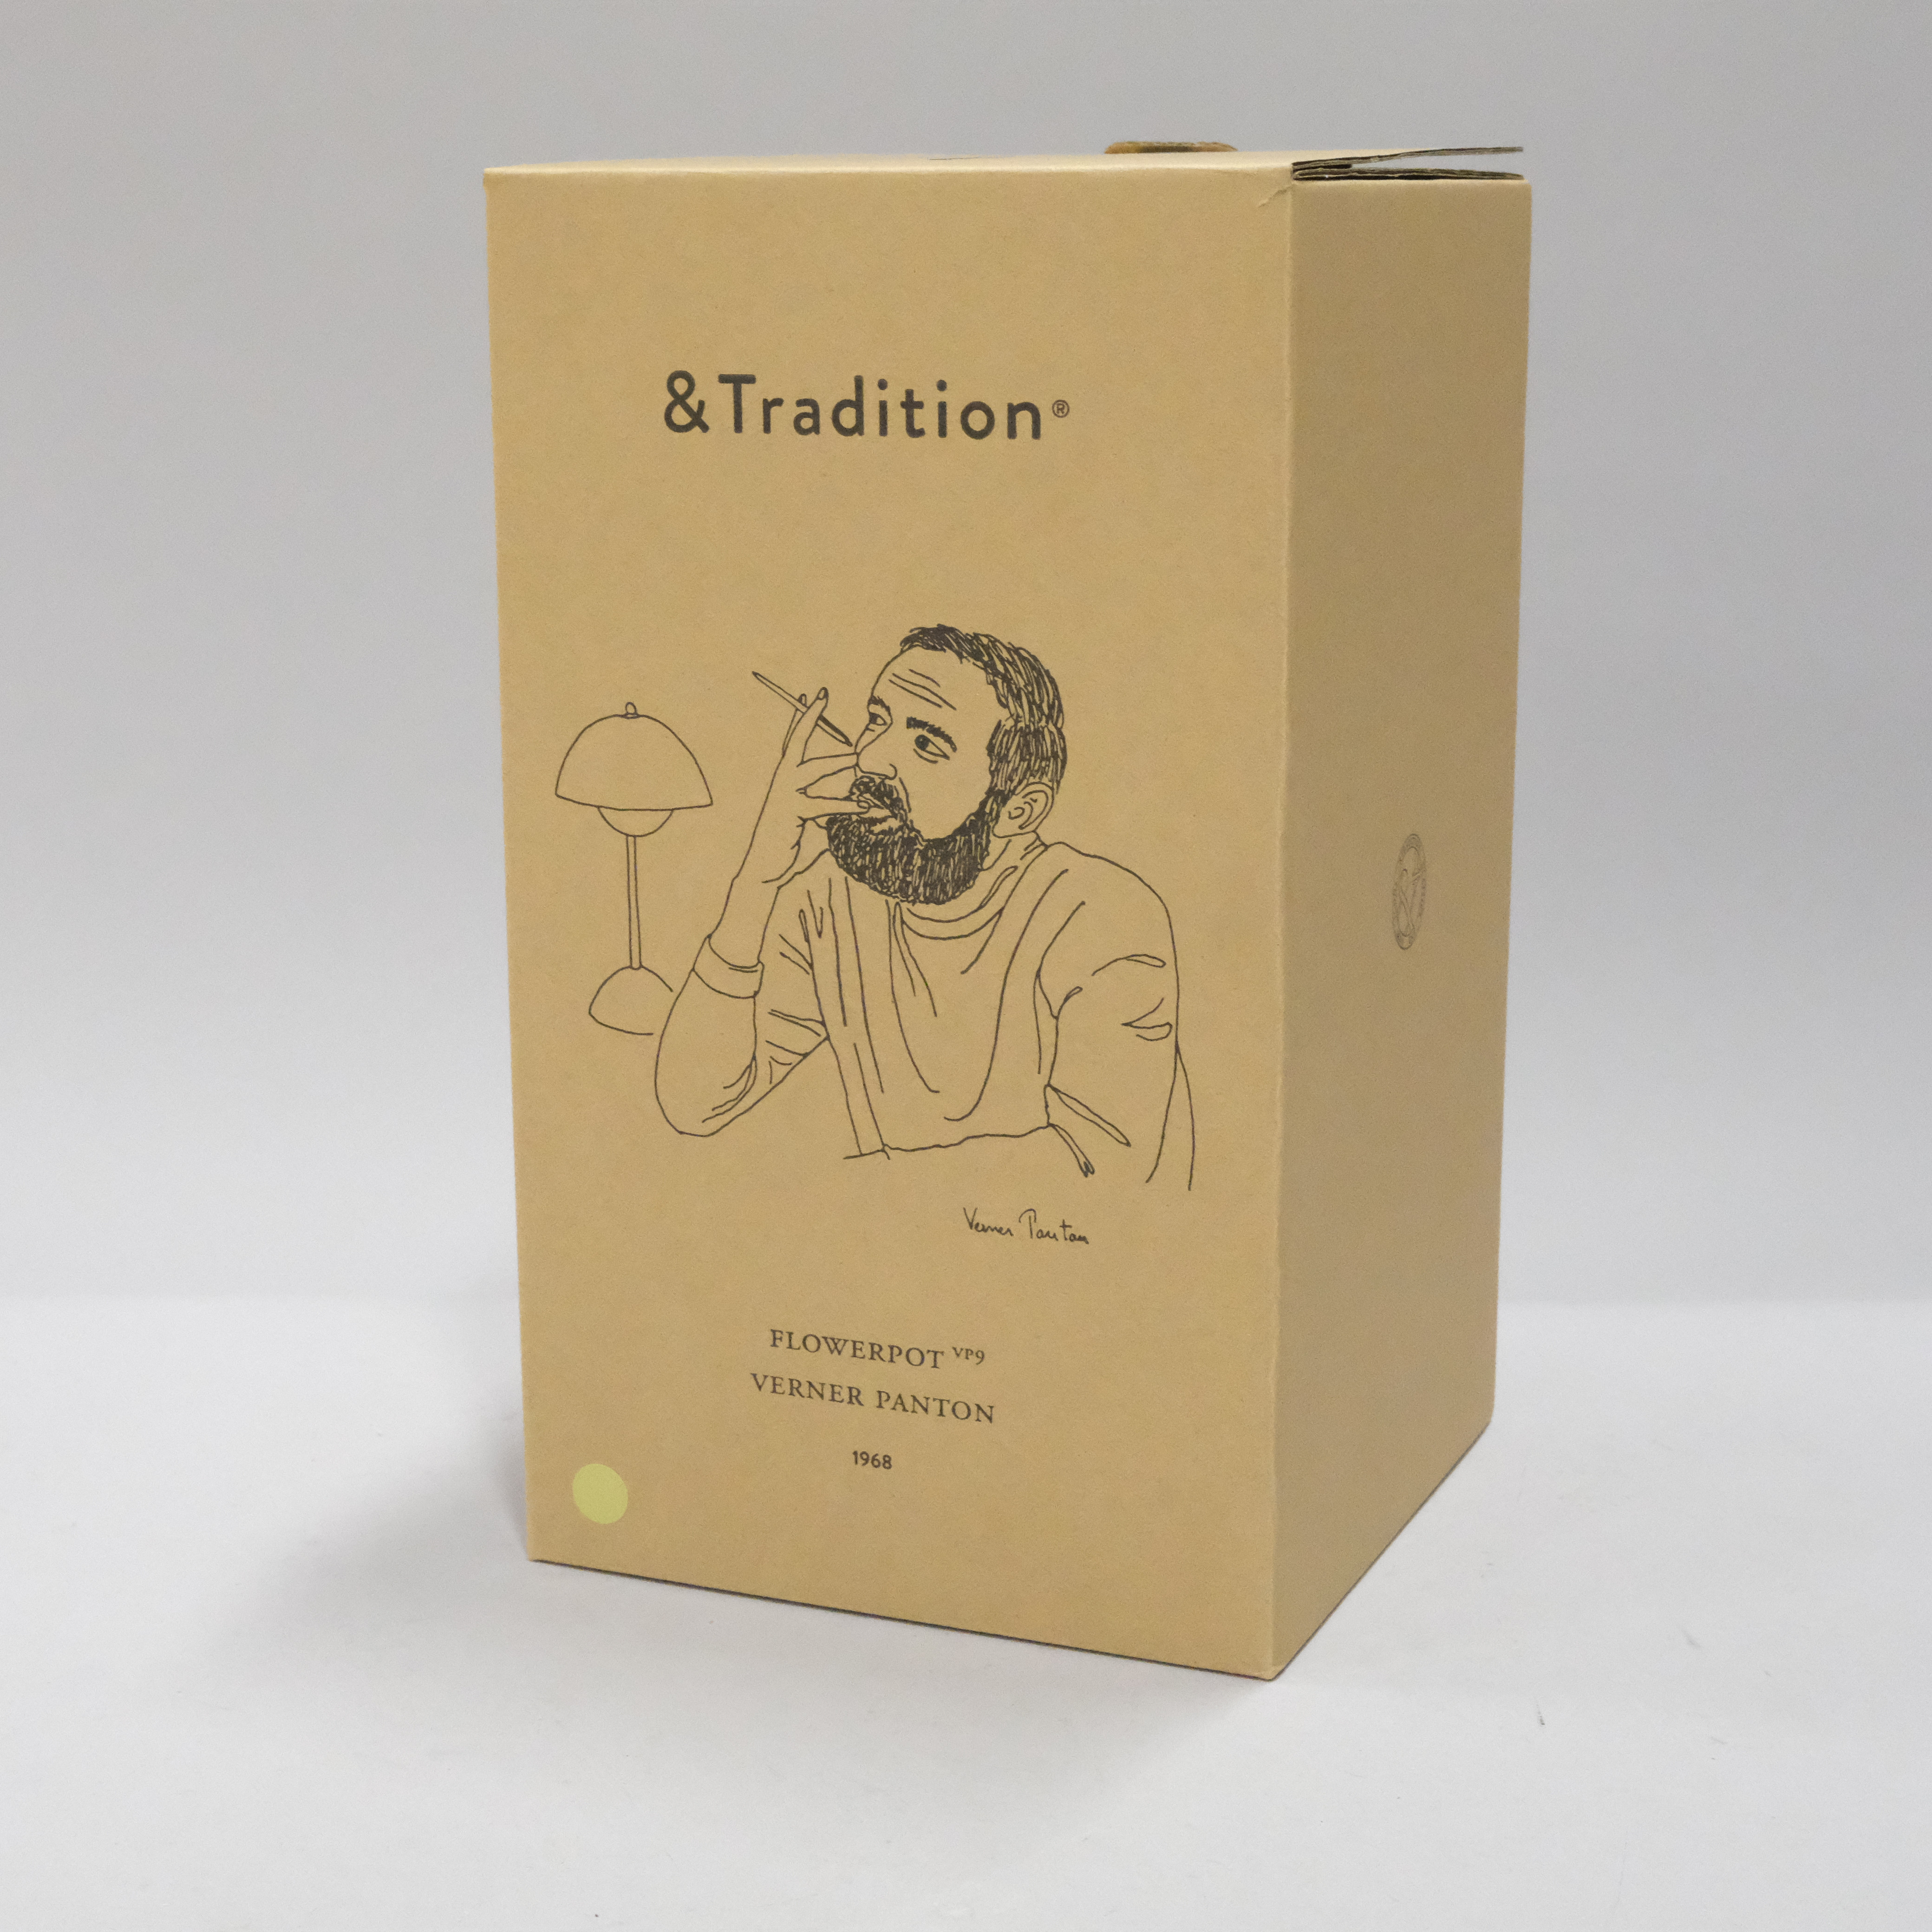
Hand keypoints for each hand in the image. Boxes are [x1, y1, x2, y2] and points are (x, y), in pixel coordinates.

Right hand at [736, 689, 877, 890]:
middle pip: (796, 743)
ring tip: (856, 757)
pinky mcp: (789, 813)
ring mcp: (784, 796)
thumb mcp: (817, 825)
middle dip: (809, 718)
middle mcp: (782, 783)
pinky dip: (842, 806)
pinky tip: (860, 807)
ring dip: (834, 761)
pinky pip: (820, 805)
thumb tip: (860, 807)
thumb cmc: (788, 848)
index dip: (802, 719)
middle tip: (822, 695)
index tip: (810, 696)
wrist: (763, 872)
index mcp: (786, 781)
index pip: (794, 743)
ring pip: (811, 769)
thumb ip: (834, 812)